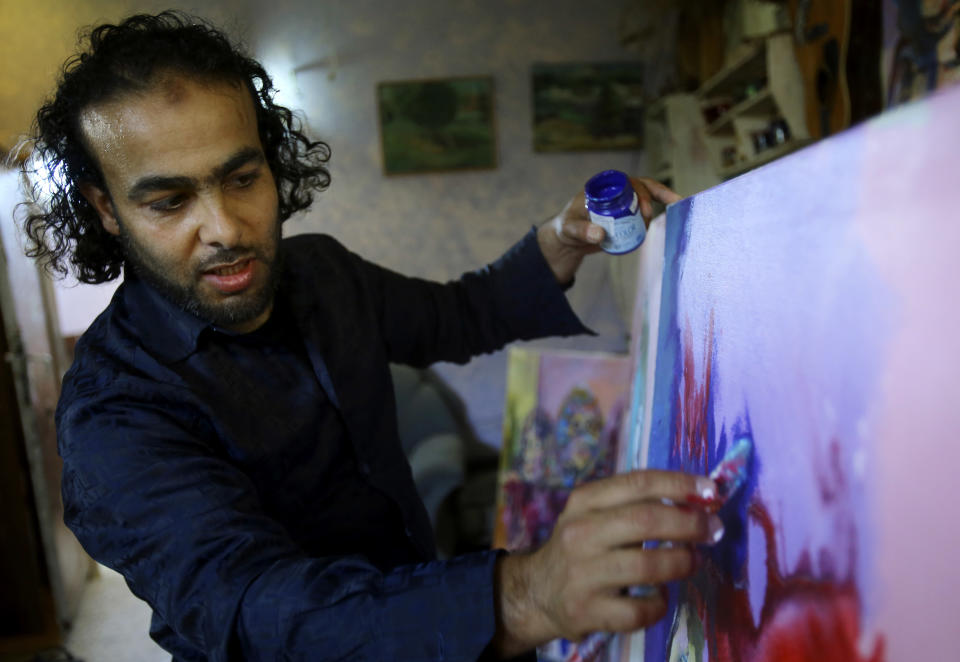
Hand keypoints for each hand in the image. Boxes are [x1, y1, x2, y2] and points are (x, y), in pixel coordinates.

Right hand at [490, 470, 720, 656]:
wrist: (538, 591)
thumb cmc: (581, 546)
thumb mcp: (594, 513)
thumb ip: (635, 503)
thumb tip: (697, 498)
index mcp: (585, 501)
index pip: (638, 483)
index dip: (680, 484)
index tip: (711, 491)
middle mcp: (580, 533)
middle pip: (646, 521)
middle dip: (690, 524)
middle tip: (713, 530)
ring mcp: (583, 573)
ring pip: (648, 566)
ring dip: (682, 562)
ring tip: (693, 561)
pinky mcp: (588, 611)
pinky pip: (639, 609)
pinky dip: (659, 603)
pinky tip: (660, 596)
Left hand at [537, 177, 681, 284]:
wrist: (569, 240)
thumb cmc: (566, 229)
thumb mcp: (570, 229)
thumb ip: (582, 231)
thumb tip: (600, 234)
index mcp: (603, 186)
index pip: (627, 182)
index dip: (640, 193)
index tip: (644, 211)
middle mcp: (616, 191)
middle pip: (643, 187)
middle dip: (659, 195)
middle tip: (665, 210)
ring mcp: (623, 203)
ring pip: (647, 198)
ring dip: (657, 206)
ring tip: (657, 222)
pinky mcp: (626, 216)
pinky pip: (643, 214)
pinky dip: (652, 218)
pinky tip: (656, 227)